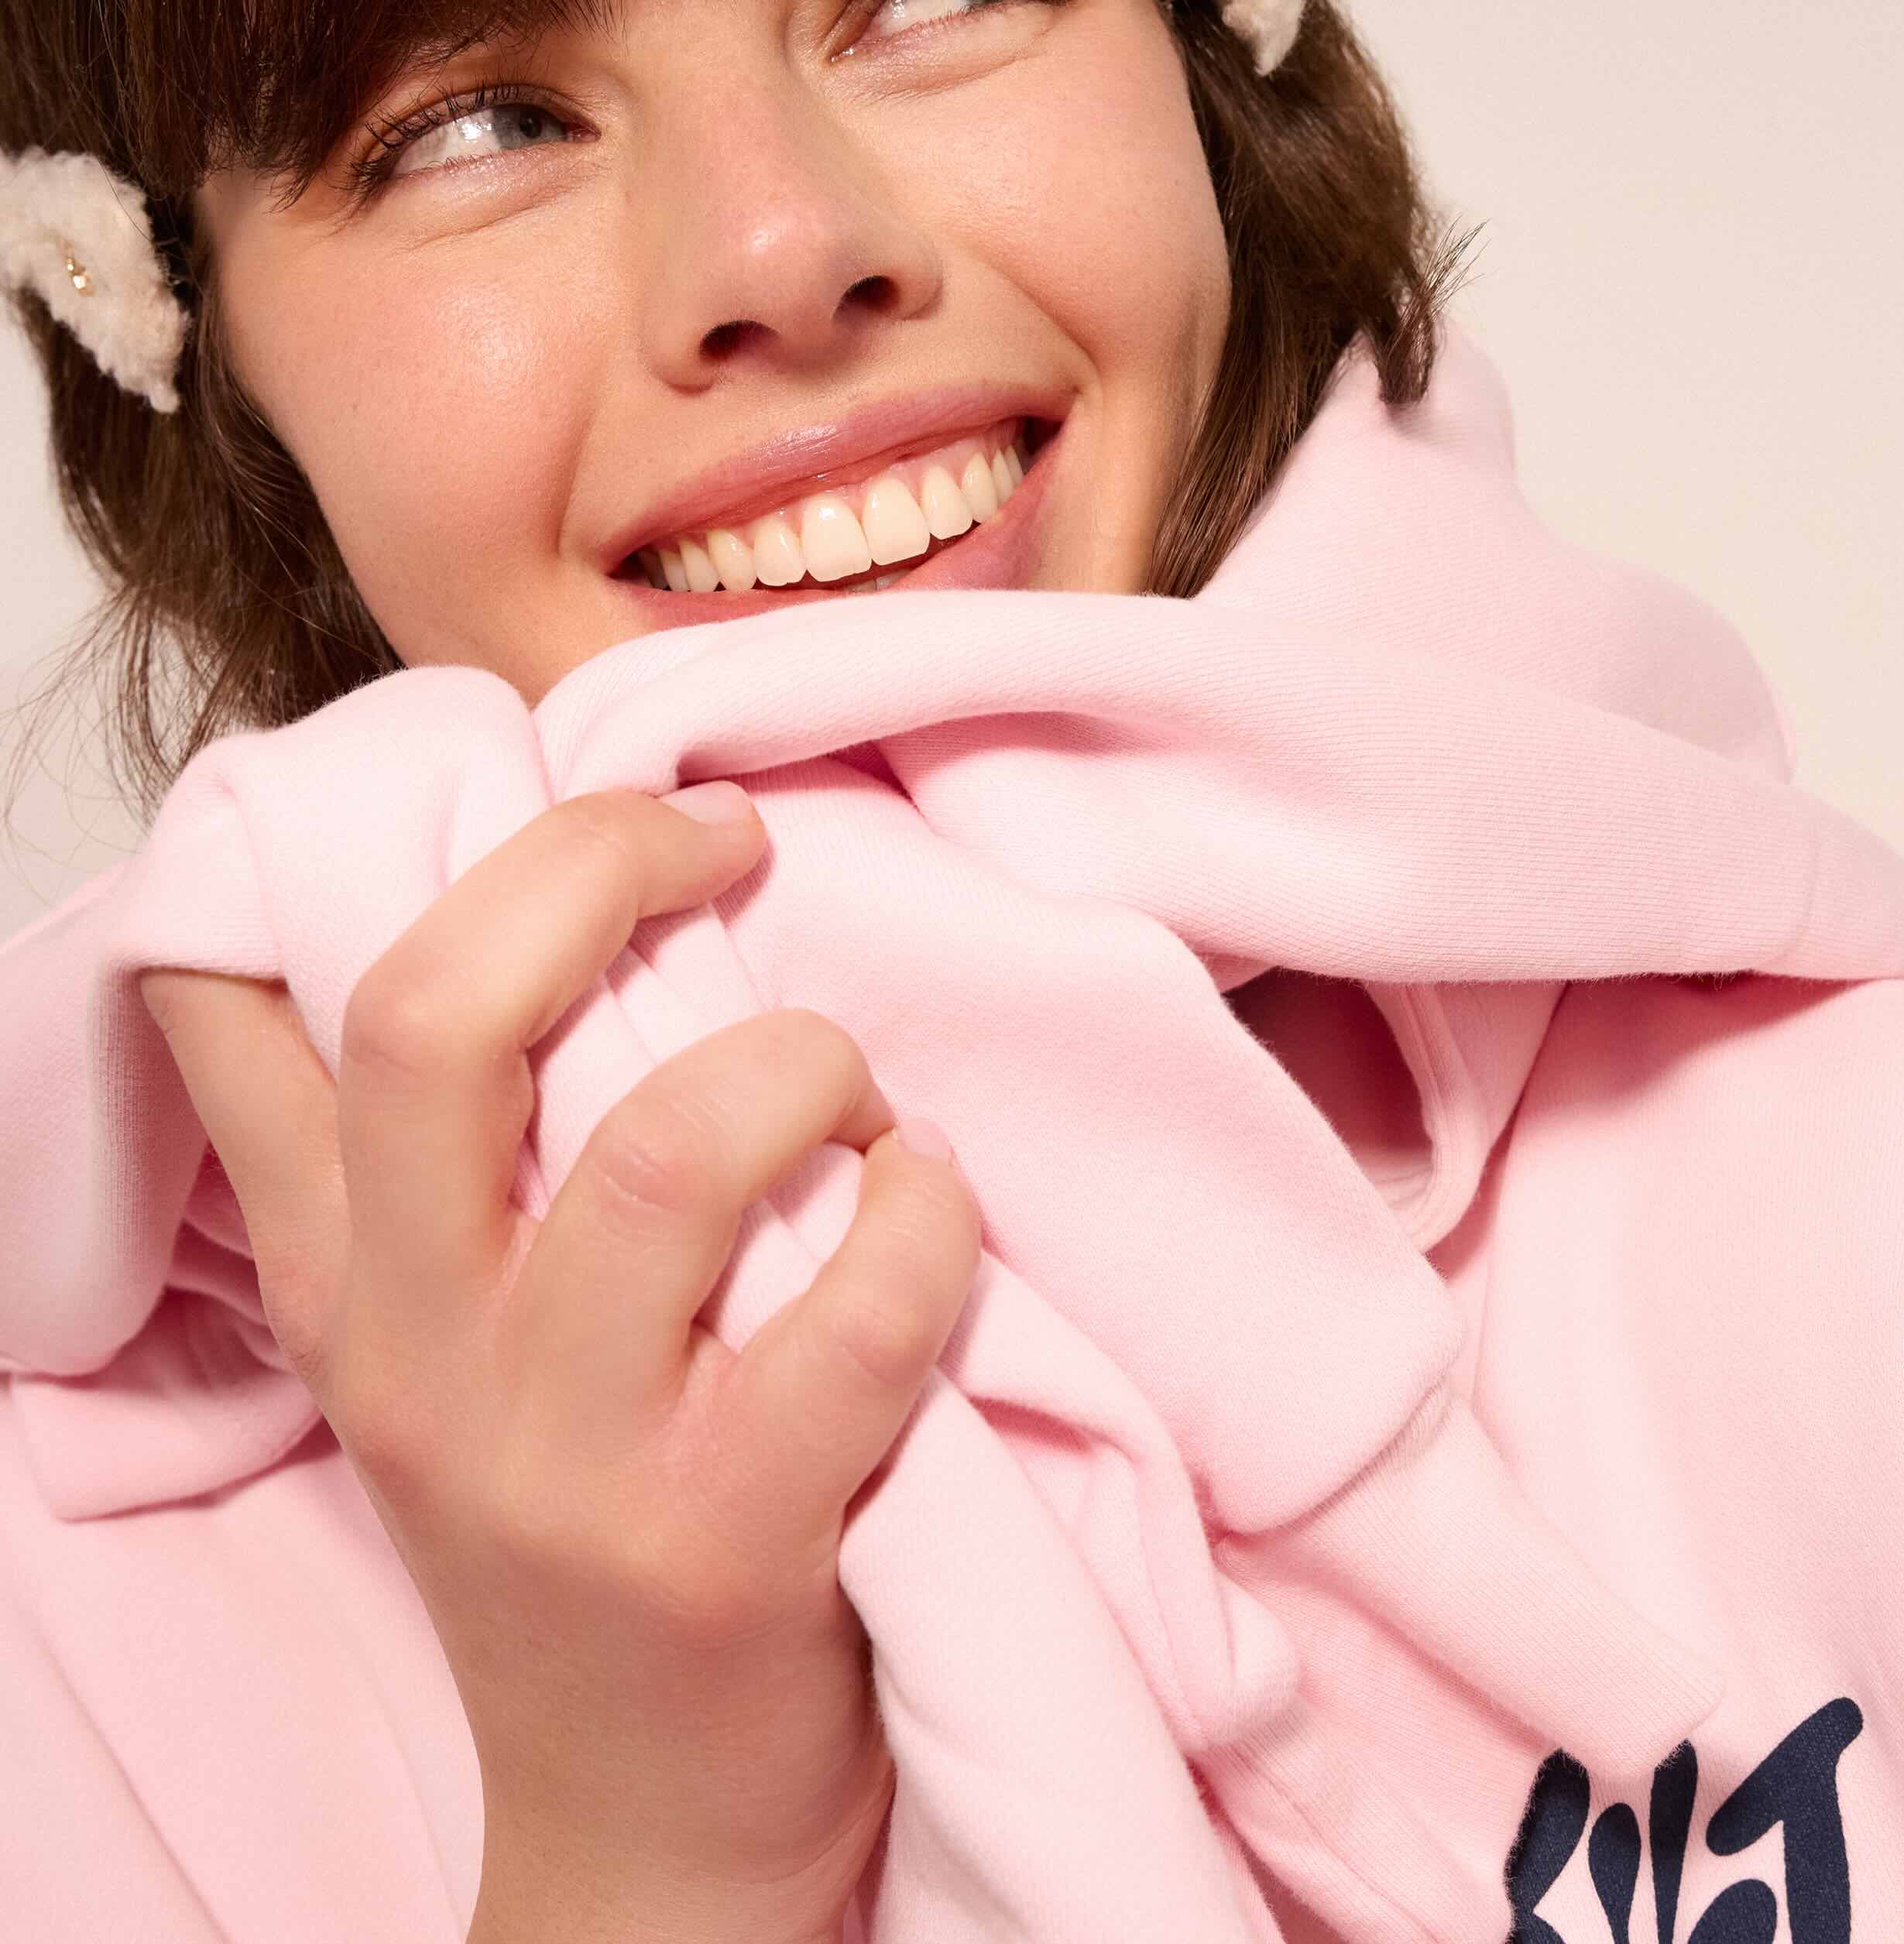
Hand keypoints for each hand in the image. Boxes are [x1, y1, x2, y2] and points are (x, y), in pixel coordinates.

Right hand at [141, 785, 982, 1943]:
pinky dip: (928, 1215)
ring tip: (853, 1106)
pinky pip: (858, 1299)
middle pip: (448, 1017)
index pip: (259, 1013)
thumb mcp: (453, 1353)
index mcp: (353, 1283)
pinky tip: (932, 1214)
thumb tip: (435, 924)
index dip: (371, 845)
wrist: (649, 1829)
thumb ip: (433, 1173)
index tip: (554, 786)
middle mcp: (427, 1352)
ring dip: (805, 1071)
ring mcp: (569, 1454)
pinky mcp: (728, 1540)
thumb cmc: (593, 1536)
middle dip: (603, 869)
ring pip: (674, 1145)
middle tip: (722, 843)